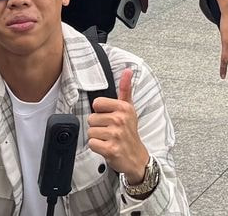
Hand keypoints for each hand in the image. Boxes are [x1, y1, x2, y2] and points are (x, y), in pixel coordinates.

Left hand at [88, 68, 151, 183]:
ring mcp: (116, 135)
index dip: (100, 112)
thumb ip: (125, 89)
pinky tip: (107, 147)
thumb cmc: (130, 132)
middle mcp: (120, 120)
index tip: (110, 117)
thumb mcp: (129, 109)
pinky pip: (92, 144)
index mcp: (124, 108)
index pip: (97, 103)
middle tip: (110, 131)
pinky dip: (97, 148)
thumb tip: (127, 70)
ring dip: (97, 138)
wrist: (137, 157)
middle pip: (91, 118)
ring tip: (109, 139)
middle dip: (98, 126)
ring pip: (90, 132)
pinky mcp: (111, 149)